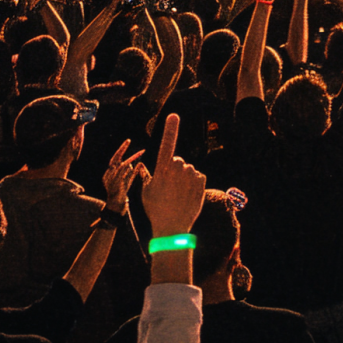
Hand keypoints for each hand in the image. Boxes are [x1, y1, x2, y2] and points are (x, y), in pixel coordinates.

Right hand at [102, 140, 144, 207]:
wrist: (115, 204)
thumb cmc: (121, 191)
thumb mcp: (126, 180)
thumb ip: (129, 172)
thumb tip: (135, 165)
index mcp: (109, 172)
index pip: (115, 158)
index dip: (121, 149)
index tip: (128, 141)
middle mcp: (109, 175)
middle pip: (115, 159)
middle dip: (122, 149)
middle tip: (128, 140)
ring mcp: (113, 180)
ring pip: (121, 166)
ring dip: (130, 160)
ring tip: (138, 154)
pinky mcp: (118, 186)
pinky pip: (124, 175)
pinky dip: (130, 171)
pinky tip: (136, 166)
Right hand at [142, 113, 204, 246]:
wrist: (172, 227)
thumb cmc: (156, 209)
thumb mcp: (145, 192)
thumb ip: (146, 176)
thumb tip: (141, 166)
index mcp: (162, 170)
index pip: (167, 145)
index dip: (170, 129)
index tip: (173, 116)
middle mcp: (177, 170)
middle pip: (178, 160)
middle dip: (175, 169)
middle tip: (170, 186)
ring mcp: (190, 176)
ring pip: (188, 169)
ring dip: (185, 177)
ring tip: (178, 194)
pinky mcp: (201, 182)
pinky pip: (198, 176)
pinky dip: (194, 183)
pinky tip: (187, 195)